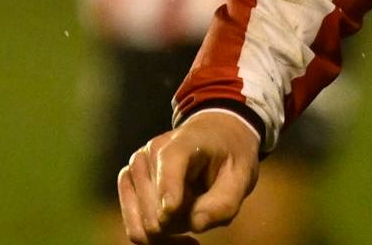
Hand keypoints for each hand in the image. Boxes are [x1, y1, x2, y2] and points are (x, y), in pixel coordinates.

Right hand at [118, 114, 261, 242]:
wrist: (212, 138)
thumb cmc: (229, 156)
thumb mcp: (243, 175)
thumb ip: (225, 201)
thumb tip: (196, 224)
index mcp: (182, 142)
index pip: (168, 163)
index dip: (168, 189)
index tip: (171, 209)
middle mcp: (149, 154)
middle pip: (157, 212)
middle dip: (183, 224)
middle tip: (206, 214)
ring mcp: (133, 170)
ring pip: (144, 226)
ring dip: (171, 233)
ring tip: (194, 220)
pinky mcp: (127, 187)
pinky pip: (135, 229)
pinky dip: (157, 240)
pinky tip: (180, 236)